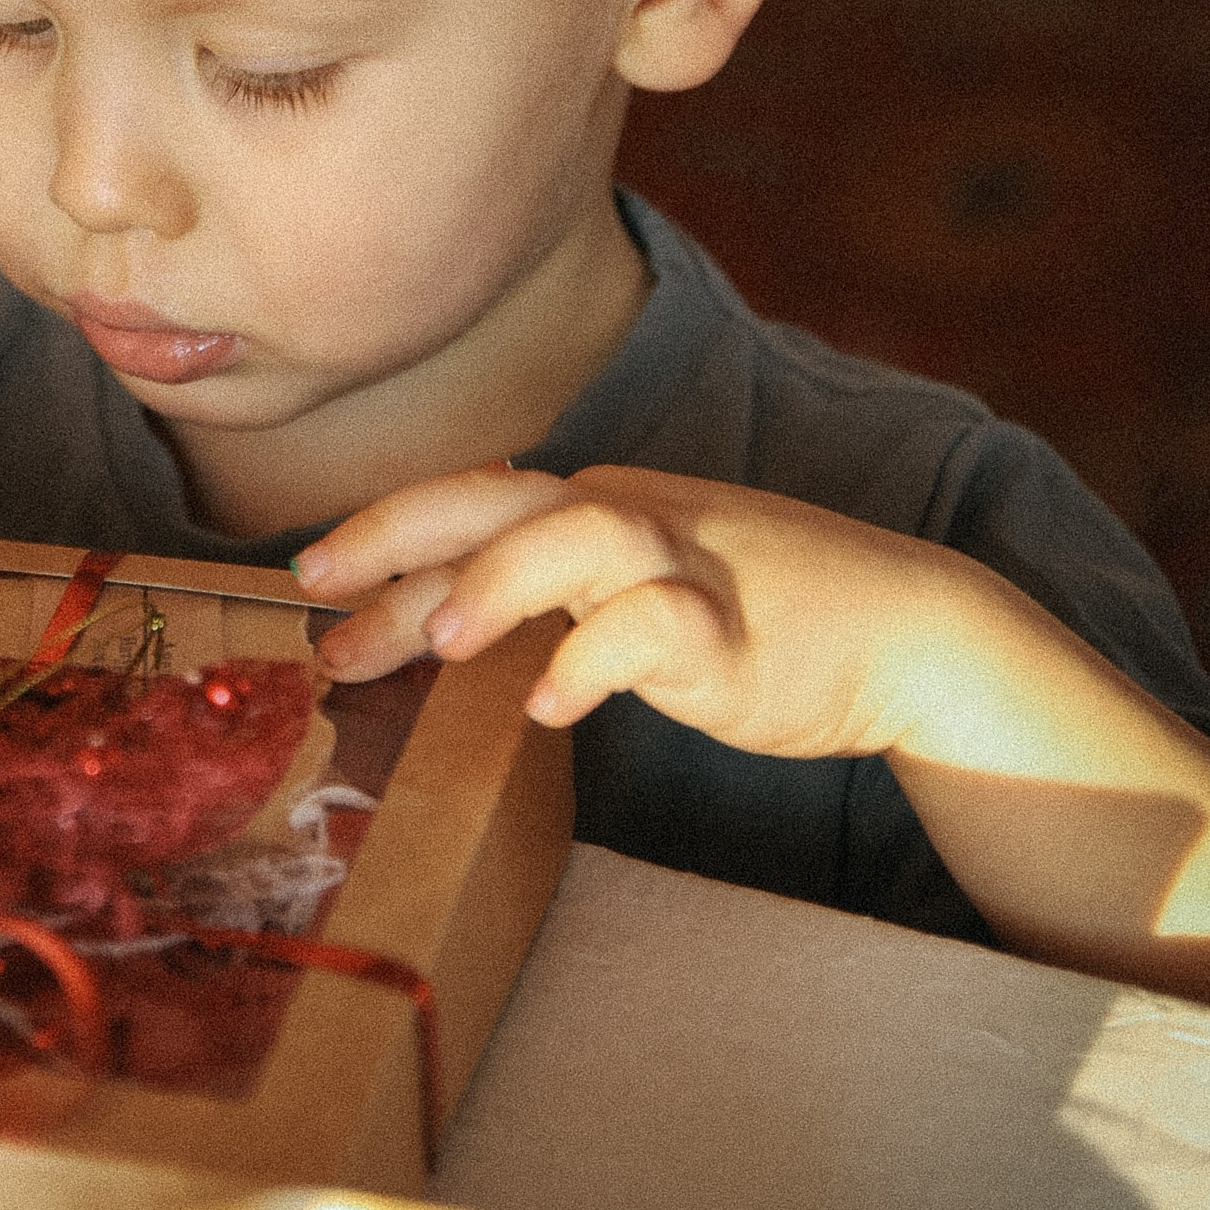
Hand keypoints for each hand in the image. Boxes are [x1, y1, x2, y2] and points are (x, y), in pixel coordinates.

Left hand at [294, 464, 988, 763]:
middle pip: (499, 500)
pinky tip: (552, 710)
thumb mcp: (629, 594)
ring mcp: (686, 564)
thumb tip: (423, 625)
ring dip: (503, 583)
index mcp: (592, 505)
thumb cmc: (751, 613)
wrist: (901, 628)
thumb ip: (542, 598)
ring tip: (443, 642)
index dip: (384, 534)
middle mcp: (628, 517)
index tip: (308, 579)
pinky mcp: (735, 629)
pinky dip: (597, 661)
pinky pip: (659, 628)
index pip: (468, 505)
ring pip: (581, 536)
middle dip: (400, 536)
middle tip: (320, 588)